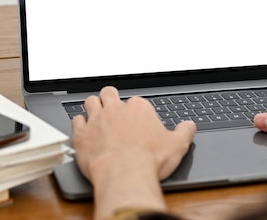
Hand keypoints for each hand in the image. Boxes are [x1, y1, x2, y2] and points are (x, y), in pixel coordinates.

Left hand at [72, 86, 195, 219]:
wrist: (124, 173)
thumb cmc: (149, 160)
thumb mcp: (177, 145)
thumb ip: (184, 132)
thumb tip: (190, 126)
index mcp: (139, 108)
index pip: (136, 101)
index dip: (135, 110)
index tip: (137, 119)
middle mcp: (115, 109)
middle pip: (109, 94)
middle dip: (110, 98)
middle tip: (112, 108)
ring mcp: (96, 119)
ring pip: (90, 102)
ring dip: (93, 107)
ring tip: (96, 114)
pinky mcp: (82, 134)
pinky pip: (76, 121)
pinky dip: (79, 124)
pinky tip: (83, 130)